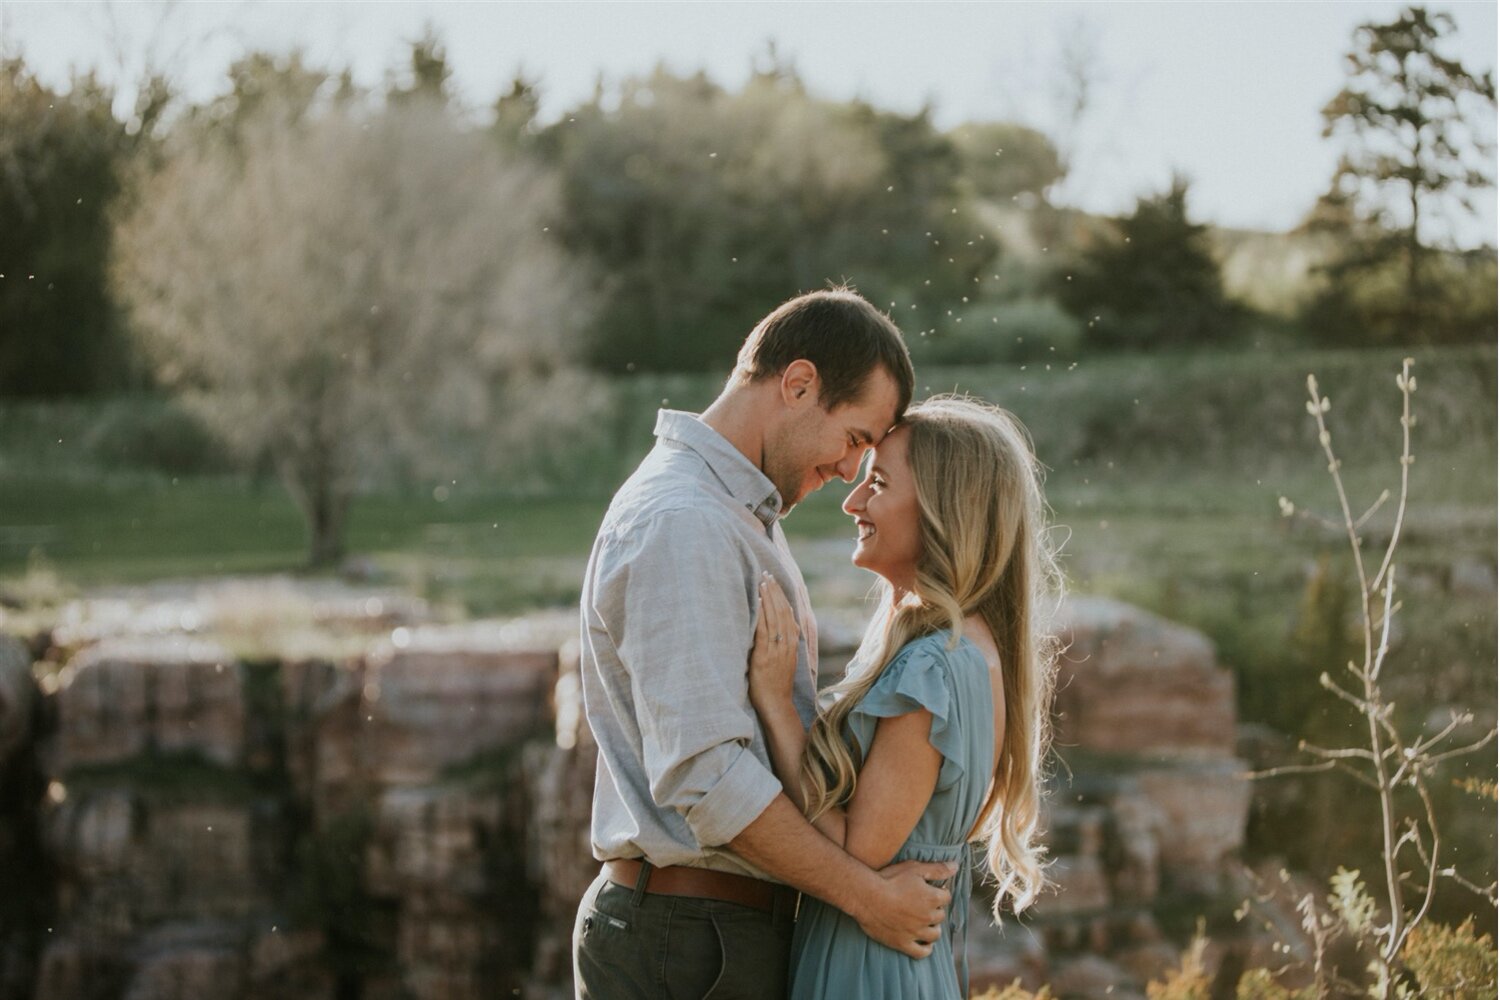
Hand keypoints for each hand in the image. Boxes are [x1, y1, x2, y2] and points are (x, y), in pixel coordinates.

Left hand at [749, 573, 799, 710]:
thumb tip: (782, 624)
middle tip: (767, 574)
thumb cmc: (776, 685)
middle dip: (774, 592)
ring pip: (774, 618)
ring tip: (762, 582)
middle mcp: (786, 645)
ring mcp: (776, 650)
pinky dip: (761, 615)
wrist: (777, 706)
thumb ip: (784, 643)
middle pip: (782, 612)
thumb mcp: (785, 661)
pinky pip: (764, 631)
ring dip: (768, 598)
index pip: (788, 615)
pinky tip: (757, 602)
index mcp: (792, 645)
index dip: (781, 597)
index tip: (774, 582)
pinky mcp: (765, 657)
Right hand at [854, 860, 956, 958]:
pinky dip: (926, 948)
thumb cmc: (889, 879)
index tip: (932, 889)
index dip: (940, 891)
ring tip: (926, 921)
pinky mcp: (903, 943)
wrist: (866, 896)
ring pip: (934, 934)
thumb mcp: (914, 868)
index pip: (946, 897)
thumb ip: (937, 869)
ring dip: (933, 927)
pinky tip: (924, 943)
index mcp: (932, 898)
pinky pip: (921, 952)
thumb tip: (956, 867)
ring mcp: (916, 932)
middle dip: (936, 908)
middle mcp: (927, 917)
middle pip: (941, 915)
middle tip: (925, 903)